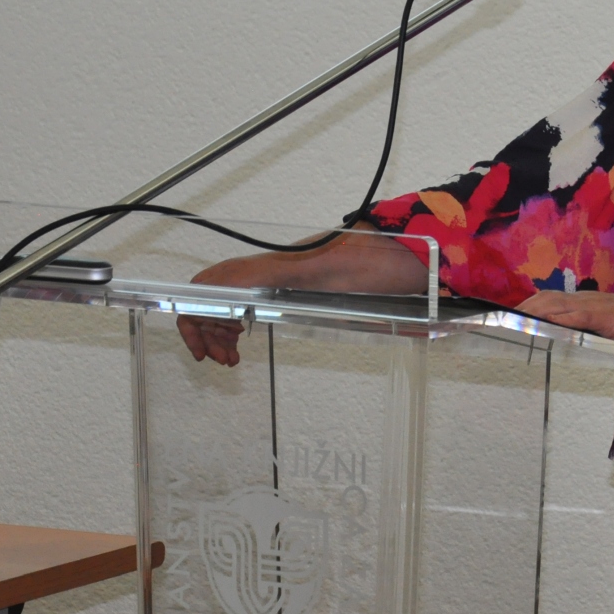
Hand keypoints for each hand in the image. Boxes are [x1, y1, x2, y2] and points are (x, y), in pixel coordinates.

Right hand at [176, 228, 430, 366]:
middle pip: (216, 296)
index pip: (209, 285)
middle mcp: (275, 269)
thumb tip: (222, 286)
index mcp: (272, 266)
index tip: (204, 350)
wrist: (419, 251)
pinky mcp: (308, 287)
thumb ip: (275, 274)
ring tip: (233, 357)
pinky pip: (259, 303)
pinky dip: (245, 324)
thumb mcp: (326, 271)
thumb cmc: (379, 261)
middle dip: (207, 330)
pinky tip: (252, 339)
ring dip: (223, 330)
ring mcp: (290, 278)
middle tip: (224, 362)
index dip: (194, 317)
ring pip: (235, 301)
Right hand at [176, 254, 277, 367]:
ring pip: (216, 329)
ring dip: (221, 347)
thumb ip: (208, 300)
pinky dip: (230, 341)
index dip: (192, 337)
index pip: (188, 316)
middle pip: (203, 326)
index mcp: (205, 286)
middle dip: (212, 345)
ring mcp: (227, 301)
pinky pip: (229, 327)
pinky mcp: (241, 306)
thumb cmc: (261, 274)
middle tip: (224, 361)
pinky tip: (235, 351)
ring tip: (232, 361)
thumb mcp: (232, 284)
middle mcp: (212, 294)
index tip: (200, 355)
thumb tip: (187, 316)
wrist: (290, 269)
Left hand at [517, 291, 613, 356]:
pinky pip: (576, 315)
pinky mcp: (603, 316)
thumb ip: (589, 330)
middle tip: (501, 320)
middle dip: (523, 308)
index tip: (511, 316)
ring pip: (556, 304)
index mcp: (586, 303)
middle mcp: (586, 300)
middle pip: (546, 298)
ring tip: (513, 320)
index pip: (551, 300)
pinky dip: (558, 318)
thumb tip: (569, 338)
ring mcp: (594, 306)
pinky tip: (544, 324)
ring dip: (533, 311)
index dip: (530, 305)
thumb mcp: (608, 329)